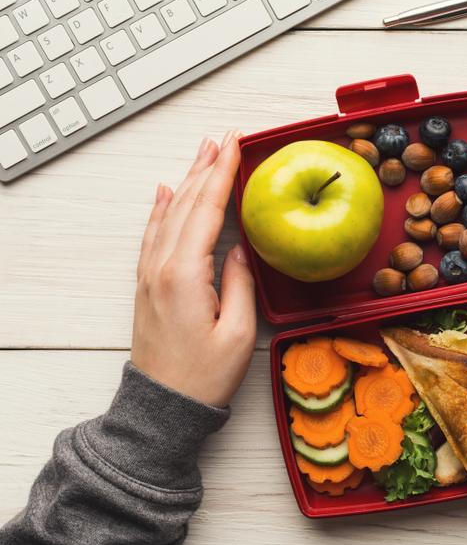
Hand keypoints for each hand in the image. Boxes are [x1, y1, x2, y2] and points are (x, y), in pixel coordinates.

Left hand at [131, 132, 256, 407]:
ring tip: (203, 153)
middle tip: (224, 138)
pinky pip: (154, 234)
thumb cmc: (204, 376)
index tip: (235, 144)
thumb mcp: (239, 333)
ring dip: (187, 180)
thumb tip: (239, 249)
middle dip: (206, 166)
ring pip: (169, 214)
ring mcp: (151, 275)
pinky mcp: (148, 285)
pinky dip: (161, 208)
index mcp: (185, 274)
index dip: (222, 173)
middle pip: (185, 203)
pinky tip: (166, 192)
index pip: (207, 209)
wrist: (163, 406)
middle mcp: (162, 267)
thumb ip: (240, 283)